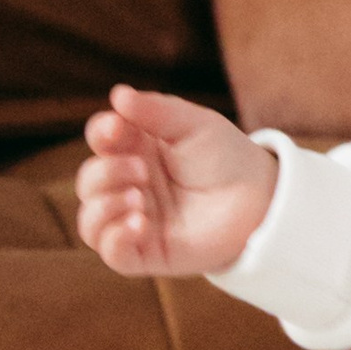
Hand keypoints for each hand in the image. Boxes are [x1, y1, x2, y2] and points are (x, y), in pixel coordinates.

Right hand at [75, 85, 280, 277]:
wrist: (261, 199)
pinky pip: (111, 253)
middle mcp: (131, 186)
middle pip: (89, 181)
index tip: (117, 128)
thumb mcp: (194, 125)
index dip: (101, 133)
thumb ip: (155, 111)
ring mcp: (138, 220)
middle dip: (107, 173)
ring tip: (140, 200)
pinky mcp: (149, 253)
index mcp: (137, 150)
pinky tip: (140, 223)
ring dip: (104, 207)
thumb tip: (118, 95)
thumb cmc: (227, 157)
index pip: (100, 140)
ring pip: (89, 222)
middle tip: (144, 171)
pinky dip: (115, 238)